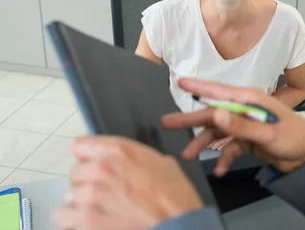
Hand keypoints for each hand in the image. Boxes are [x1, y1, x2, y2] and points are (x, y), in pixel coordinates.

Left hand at [53, 136, 202, 229]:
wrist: (178, 226)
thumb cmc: (175, 199)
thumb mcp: (163, 164)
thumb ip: (136, 158)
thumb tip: (125, 162)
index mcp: (121, 151)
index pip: (81, 145)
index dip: (87, 156)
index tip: (90, 164)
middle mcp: (102, 169)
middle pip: (75, 172)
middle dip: (86, 183)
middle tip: (104, 194)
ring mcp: (91, 196)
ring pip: (68, 196)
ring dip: (81, 204)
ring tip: (100, 212)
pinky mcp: (85, 220)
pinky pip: (64, 218)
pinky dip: (74, 222)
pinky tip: (92, 223)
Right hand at [162, 78, 304, 175]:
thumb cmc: (294, 136)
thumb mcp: (267, 132)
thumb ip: (240, 125)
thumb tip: (217, 115)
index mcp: (250, 100)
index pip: (219, 92)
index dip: (199, 87)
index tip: (180, 82)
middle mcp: (245, 109)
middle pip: (213, 113)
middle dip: (191, 120)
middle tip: (167, 123)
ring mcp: (246, 124)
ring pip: (218, 132)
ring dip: (204, 143)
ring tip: (187, 155)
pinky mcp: (248, 139)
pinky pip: (230, 147)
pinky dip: (223, 157)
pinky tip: (219, 169)